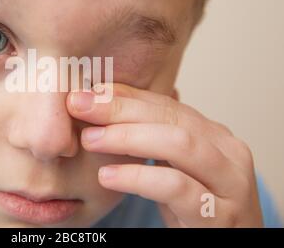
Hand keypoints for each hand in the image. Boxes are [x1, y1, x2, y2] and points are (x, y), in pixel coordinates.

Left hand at [67, 83, 262, 226]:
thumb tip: (104, 106)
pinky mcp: (219, 215)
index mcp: (214, 136)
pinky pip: (175, 186)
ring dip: (127, 137)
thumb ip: (152, 139)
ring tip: (90, 139)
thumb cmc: (194, 209)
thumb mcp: (172, 169)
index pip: (166, 105)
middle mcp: (228, 153)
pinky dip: (137, 177)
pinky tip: (107, 176)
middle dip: (120, 109)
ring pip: (177, 144)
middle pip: (170, 117)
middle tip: (80, 105)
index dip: (124, 96)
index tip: (88, 92)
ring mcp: (229, 183)